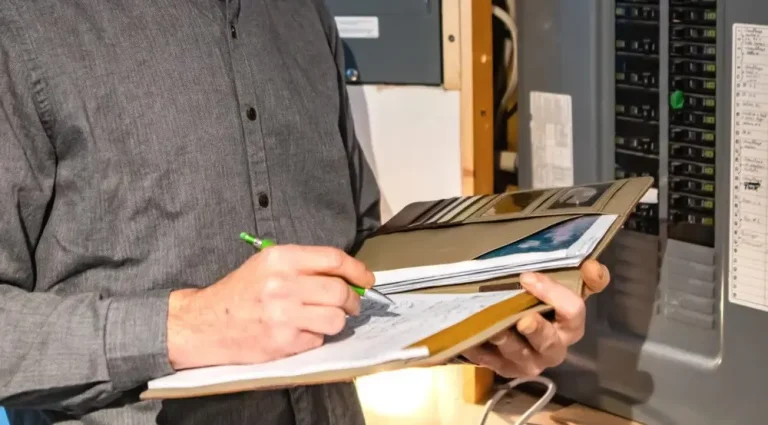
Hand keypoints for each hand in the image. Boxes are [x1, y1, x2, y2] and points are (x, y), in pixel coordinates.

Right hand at [166, 244, 374, 369]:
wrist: (205, 323)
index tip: (366, 279)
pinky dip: (314, 337)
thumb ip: (304, 266)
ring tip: (321, 319)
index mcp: (280, 258)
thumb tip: (346, 276)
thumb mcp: (267, 265)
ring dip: (336, 321)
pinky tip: (298, 332)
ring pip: (335, 319)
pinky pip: (317, 339)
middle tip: (350, 304)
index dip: (357, 269)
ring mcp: (283, 315)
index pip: (333, 259)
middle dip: (351, 300)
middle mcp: (283, 284)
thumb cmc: (240, 292)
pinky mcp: (283, 341)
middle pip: (339, 291)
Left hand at [460, 259, 609, 377]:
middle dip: (536, 330)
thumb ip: (584, 277)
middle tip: (521, 318)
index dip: (554, 294)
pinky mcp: (503, 369)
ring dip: (504, 339)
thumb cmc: (543, 304)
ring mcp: (527, 362)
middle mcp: (552, 349)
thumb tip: (593, 267)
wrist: (520, 328)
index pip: (573, 312)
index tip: (527, 277)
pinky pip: (489, 361)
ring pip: (517, 354)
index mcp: (570, 327)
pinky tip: (467, 337)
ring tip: (492, 326)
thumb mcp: (563, 288)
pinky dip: (478, 348)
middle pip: (548, 341)